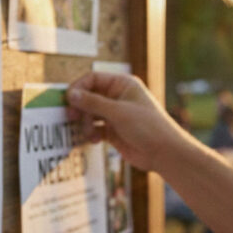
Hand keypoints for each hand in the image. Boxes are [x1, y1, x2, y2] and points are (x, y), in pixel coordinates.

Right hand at [65, 71, 182, 171]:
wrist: (165, 153)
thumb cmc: (147, 126)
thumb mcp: (118, 112)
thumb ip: (93, 102)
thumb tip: (71, 94)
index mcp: (122, 84)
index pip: (93, 78)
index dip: (79, 88)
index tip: (68, 99)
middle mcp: (118, 97)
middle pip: (89, 96)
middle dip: (80, 107)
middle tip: (71, 117)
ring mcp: (115, 114)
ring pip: (90, 113)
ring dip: (85, 123)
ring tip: (88, 133)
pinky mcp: (114, 131)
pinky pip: (95, 128)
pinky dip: (91, 133)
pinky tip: (94, 140)